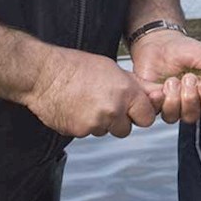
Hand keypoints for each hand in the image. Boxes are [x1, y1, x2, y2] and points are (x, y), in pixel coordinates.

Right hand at [22, 47, 157, 138]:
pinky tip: (75, 108)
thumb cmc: (76, 67)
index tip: (131, 107)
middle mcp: (113, 110)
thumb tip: (157, 94)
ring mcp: (95, 124)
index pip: (147, 117)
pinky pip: (89, 133)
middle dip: (119, 120)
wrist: (43, 75)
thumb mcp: (112, 69)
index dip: (139, 113)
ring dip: (101, 122)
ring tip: (87, 102)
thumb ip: (136, 86)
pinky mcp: (79, 132)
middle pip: (127, 129)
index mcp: (125, 93)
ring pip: (106, 131)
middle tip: (105, 103)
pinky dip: (84, 124)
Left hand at [129, 30, 200, 122]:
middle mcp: (187, 105)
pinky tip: (158, 90)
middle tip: (188, 78)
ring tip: (172, 81)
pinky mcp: (152, 102)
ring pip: (172, 117)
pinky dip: (156, 101)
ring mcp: (168, 105)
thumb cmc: (187, 50)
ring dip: (173, 99)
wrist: (161, 43)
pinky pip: (152, 112)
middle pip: (191, 116)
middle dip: (190, 97)